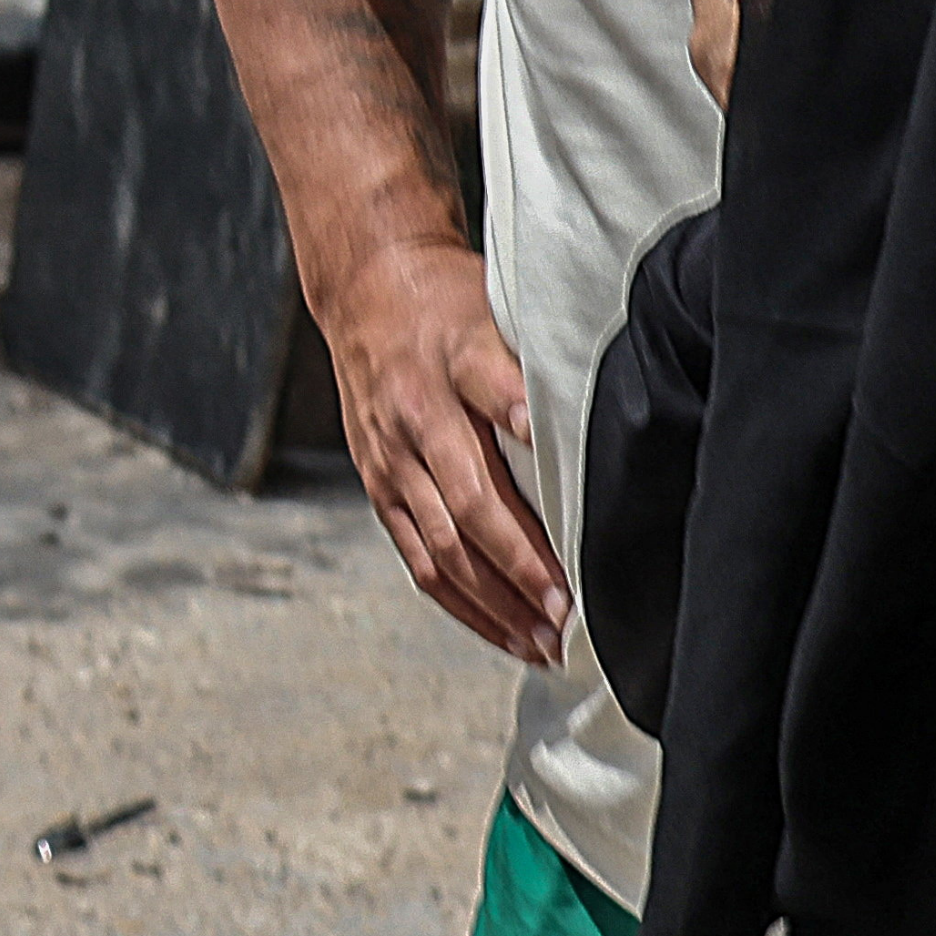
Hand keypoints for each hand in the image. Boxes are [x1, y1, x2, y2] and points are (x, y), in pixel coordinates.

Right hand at [315, 228, 563, 667]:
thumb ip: (508, 378)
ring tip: (542, 646)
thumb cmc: (440, 302)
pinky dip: (458, 601)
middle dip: (517, 588)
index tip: (569, 585)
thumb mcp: (481, 321)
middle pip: (462, 533)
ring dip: (491, 609)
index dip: (524, 547)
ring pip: (438, 558)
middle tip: (568, 628)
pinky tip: (498, 627)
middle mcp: (406, 442)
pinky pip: (416, 559)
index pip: (481, 496)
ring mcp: (388, 470)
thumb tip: (539, 423)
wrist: (367, 288)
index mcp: (434, 401)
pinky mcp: (380, 487)